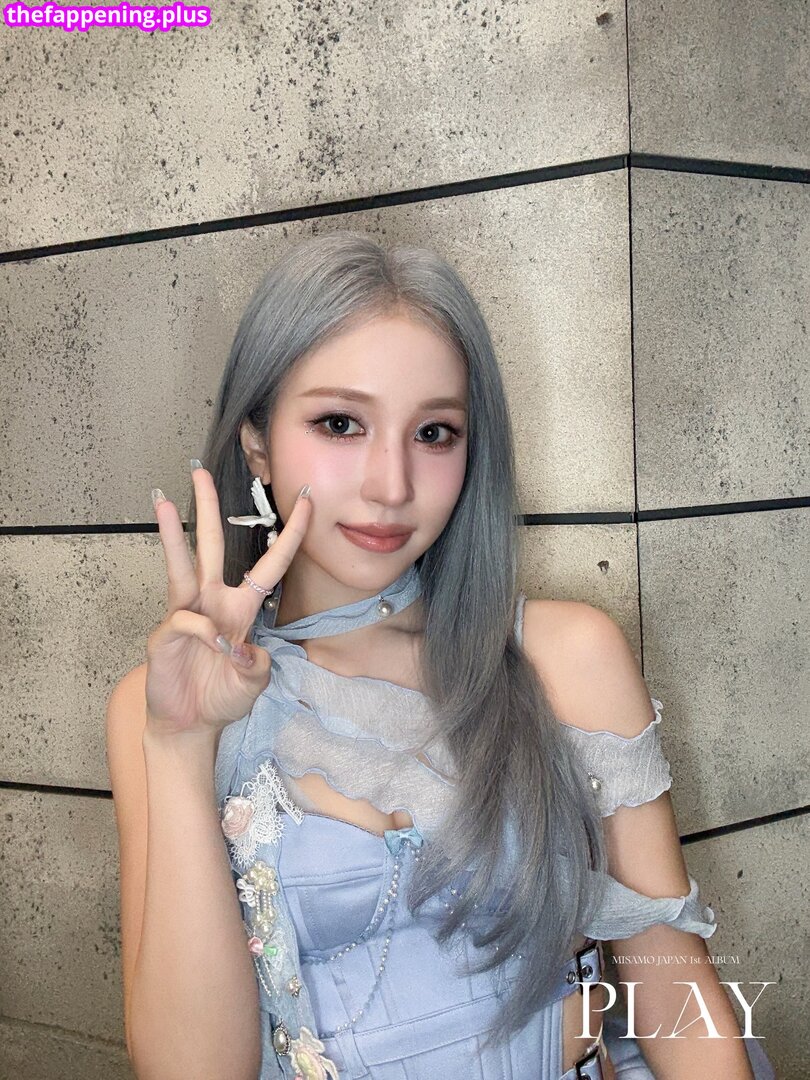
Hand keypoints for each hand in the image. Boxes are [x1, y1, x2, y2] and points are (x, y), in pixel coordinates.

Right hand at [144, 465, 311, 737]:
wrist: (190, 724)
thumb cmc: (221, 696)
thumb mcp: (254, 684)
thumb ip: (258, 667)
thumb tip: (247, 651)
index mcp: (240, 607)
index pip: (269, 564)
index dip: (290, 535)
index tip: (309, 502)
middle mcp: (212, 602)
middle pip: (209, 545)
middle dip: (205, 508)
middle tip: (200, 473)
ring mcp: (186, 614)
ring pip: (180, 567)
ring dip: (170, 536)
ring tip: (160, 503)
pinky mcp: (165, 634)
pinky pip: (187, 620)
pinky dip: (203, 632)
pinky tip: (212, 649)